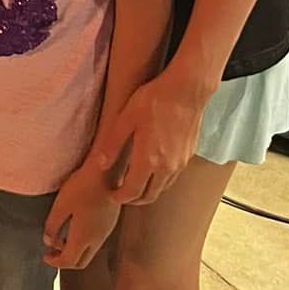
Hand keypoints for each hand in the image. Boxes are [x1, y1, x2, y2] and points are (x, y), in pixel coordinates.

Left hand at [44, 166, 119, 269]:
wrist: (108, 172)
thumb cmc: (82, 187)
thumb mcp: (61, 205)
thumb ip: (52, 226)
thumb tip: (48, 242)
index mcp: (83, 238)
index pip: (69, 261)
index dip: (55, 262)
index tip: (46, 256)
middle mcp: (97, 240)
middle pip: (81, 261)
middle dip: (65, 260)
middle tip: (52, 251)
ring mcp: (106, 232)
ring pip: (90, 252)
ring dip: (75, 250)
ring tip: (61, 237)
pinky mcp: (110, 222)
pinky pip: (96, 241)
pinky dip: (83, 242)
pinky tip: (76, 226)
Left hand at [93, 75, 205, 204]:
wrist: (187, 90)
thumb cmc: (155, 100)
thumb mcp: (126, 118)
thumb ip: (112, 143)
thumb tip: (100, 164)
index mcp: (148, 160)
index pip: (133, 192)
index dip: (121, 197)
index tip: (112, 195)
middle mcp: (167, 167)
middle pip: (150, 196)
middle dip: (134, 199)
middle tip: (122, 194)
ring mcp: (180, 163)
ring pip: (163, 188)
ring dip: (149, 190)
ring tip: (135, 182)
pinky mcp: (189, 155)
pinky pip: (173, 176)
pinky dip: (161, 180)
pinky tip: (153, 168)